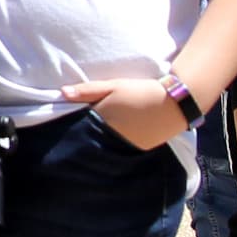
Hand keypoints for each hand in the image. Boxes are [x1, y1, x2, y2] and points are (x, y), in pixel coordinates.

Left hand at [66, 75, 185, 150]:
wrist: (174, 104)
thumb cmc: (140, 91)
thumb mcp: (113, 86)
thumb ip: (87, 91)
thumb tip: (62, 92)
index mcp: (102, 121)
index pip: (79, 127)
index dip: (74, 124)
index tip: (67, 123)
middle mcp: (111, 138)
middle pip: (92, 138)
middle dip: (86, 134)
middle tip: (83, 130)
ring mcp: (126, 147)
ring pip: (106, 145)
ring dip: (102, 140)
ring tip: (103, 131)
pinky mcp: (138, 150)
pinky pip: (121, 148)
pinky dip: (117, 143)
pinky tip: (118, 135)